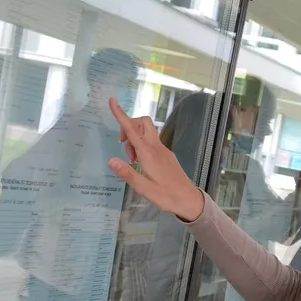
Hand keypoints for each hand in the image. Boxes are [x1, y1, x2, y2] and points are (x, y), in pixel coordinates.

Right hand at [107, 98, 204, 221]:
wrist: (190, 200)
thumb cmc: (167, 196)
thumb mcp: (144, 189)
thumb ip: (128, 174)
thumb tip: (111, 160)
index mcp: (149, 154)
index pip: (132, 130)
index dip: (121, 114)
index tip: (112, 100)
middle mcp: (157, 148)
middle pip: (143, 123)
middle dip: (129, 126)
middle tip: (122, 144)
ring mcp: (163, 150)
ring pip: (147, 133)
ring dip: (135, 139)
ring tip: (132, 161)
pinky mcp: (167, 155)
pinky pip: (152, 142)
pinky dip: (142, 146)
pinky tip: (140, 163)